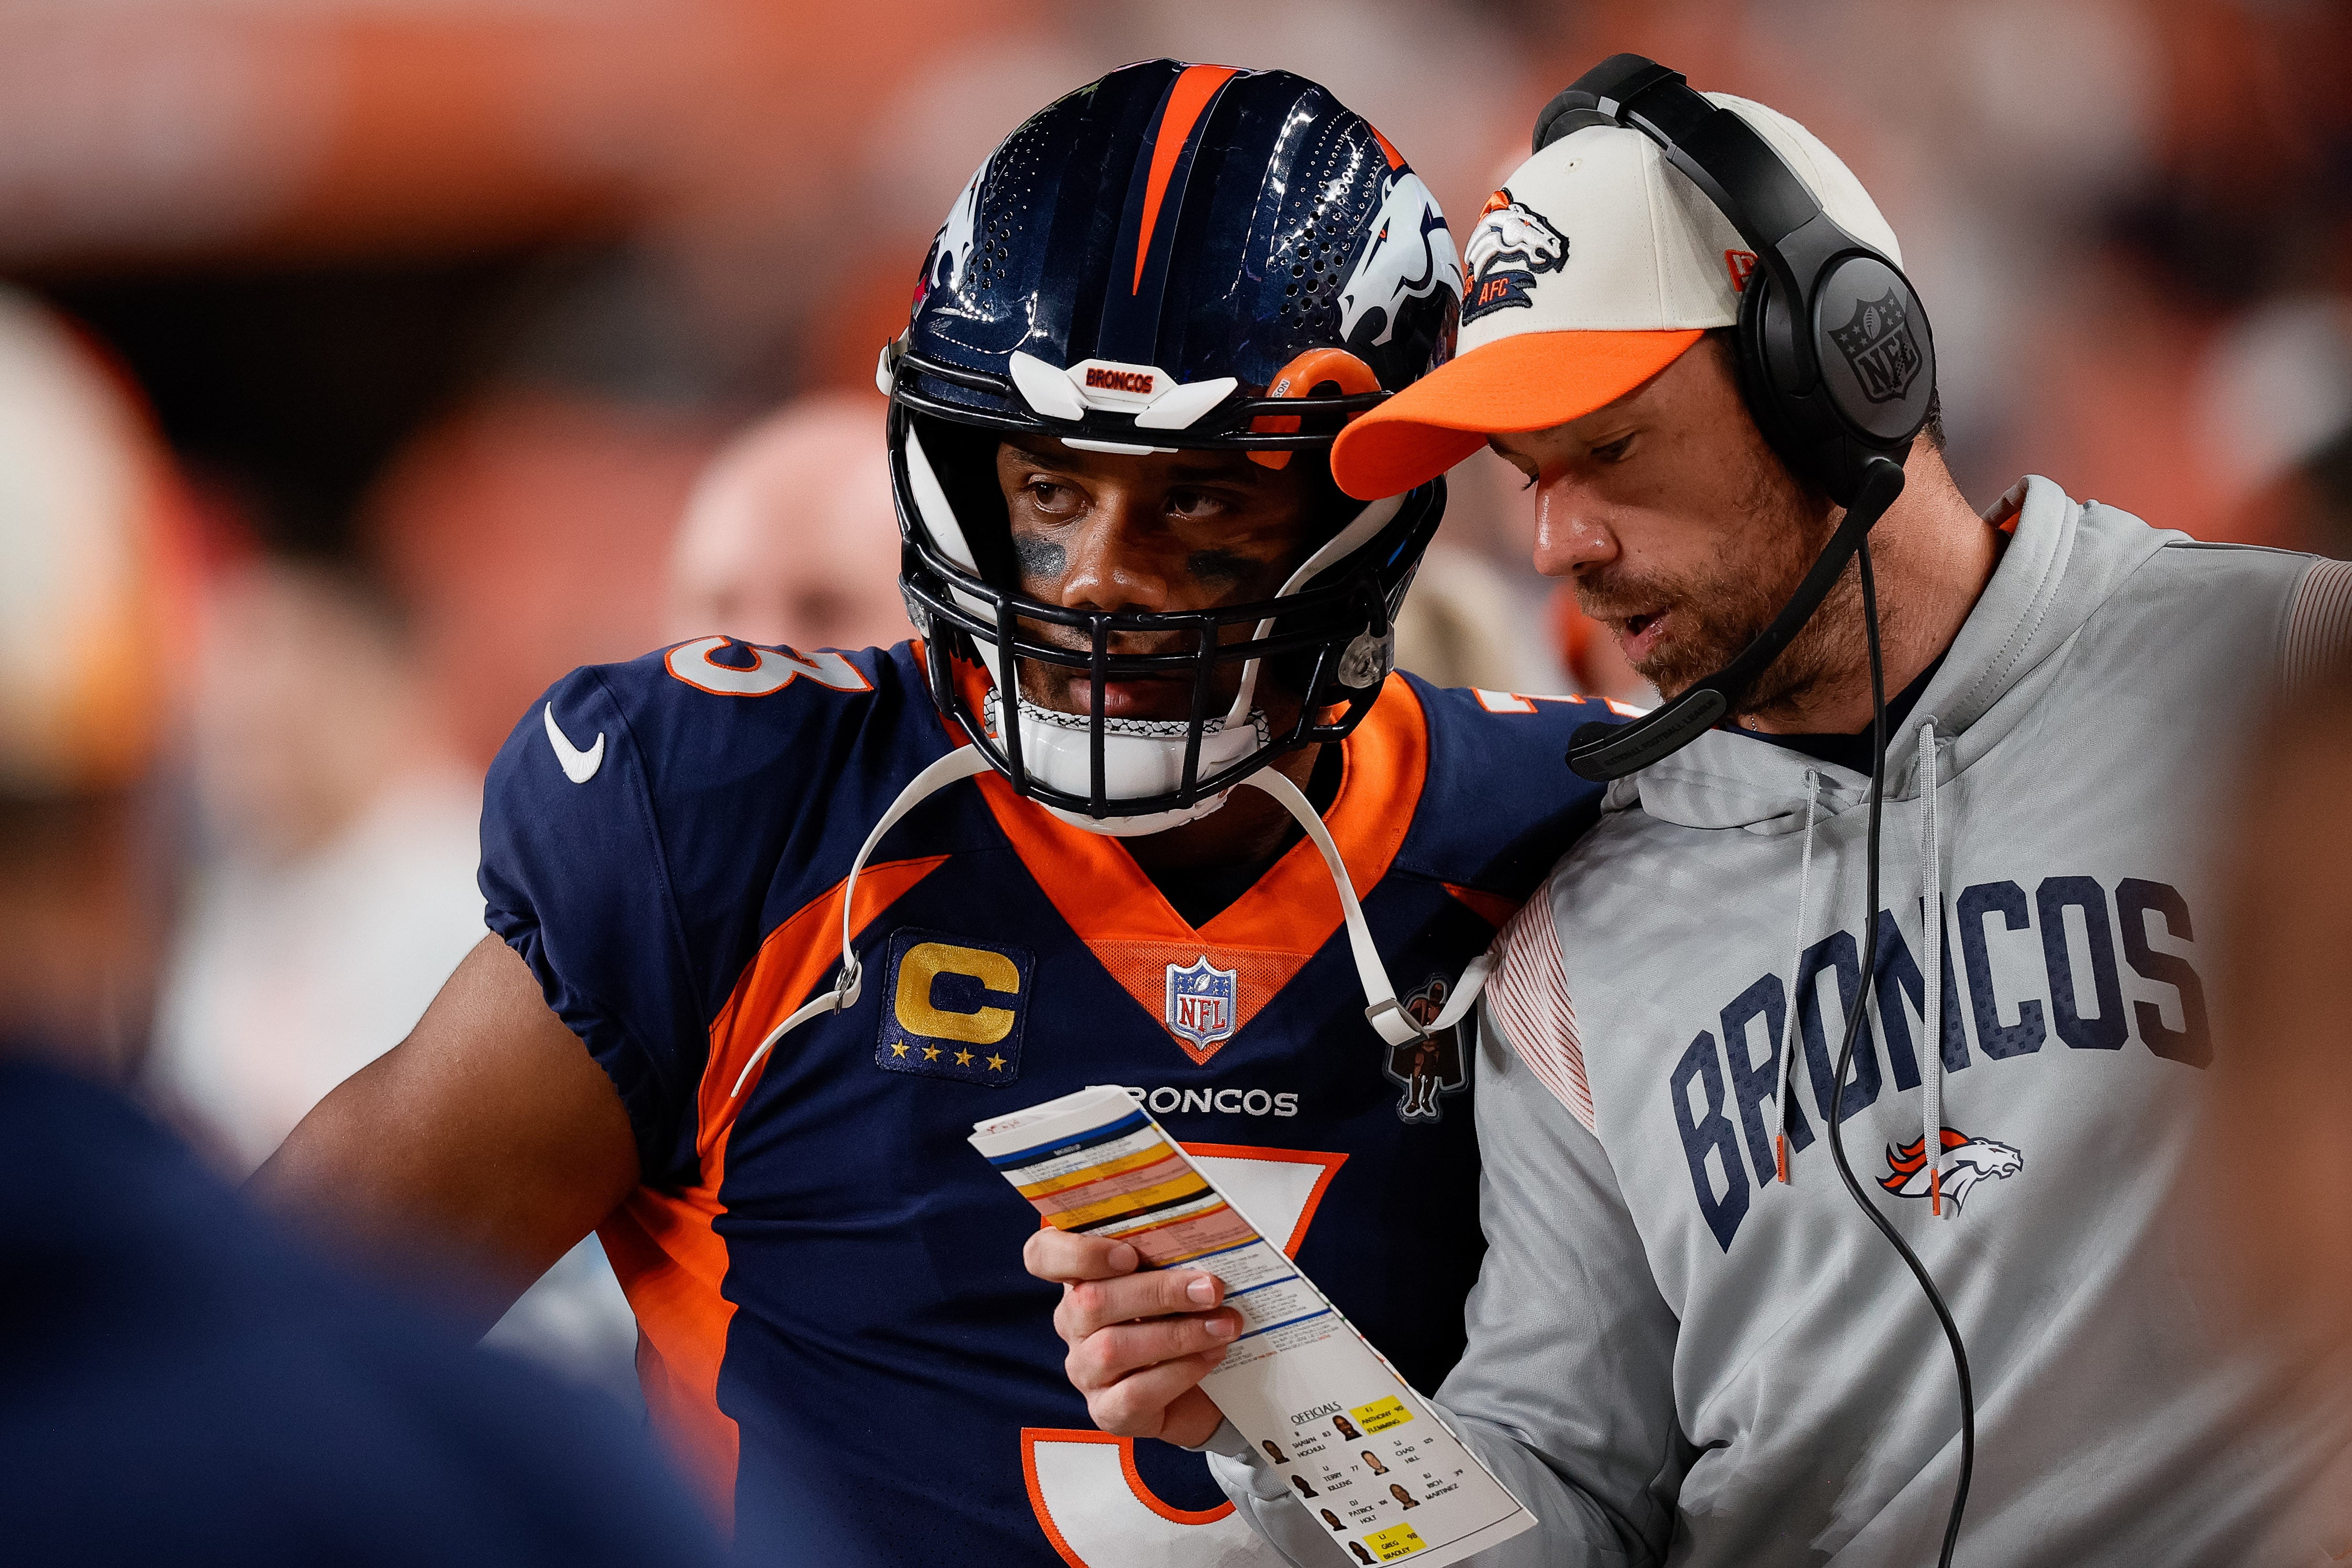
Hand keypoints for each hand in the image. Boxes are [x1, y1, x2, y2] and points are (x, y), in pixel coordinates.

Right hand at [1025, 1227, 1239, 1448]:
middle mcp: (1073, 1324)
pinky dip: (1179, 1372)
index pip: (1042, 1255)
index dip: (1077, 1252)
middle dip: (1157, 1292)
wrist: (1206, 1384)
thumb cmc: (1183, 1317)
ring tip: (1223, 1325)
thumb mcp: (1173, 1278)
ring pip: (1112, 1349)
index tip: (1129, 1253)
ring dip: (1177, 1334)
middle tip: (1210, 1288)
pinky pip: (1134, 1392)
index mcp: (1079, 1278)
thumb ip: (1169, 1256)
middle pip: (1089, 1301)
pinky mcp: (1108, 1411)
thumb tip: (1203, 1240)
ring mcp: (1086, 1371)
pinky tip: (1210, 1357)